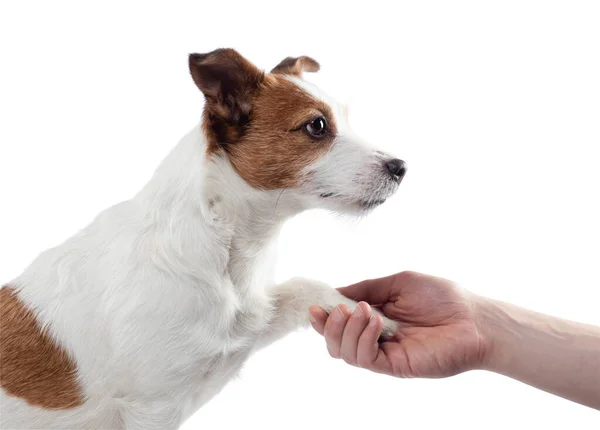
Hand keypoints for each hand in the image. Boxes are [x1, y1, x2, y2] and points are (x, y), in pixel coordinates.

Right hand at [309, 271, 487, 377]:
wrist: (474, 318)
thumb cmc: (442, 297)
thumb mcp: (398, 283)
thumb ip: (367, 287)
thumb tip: (337, 292)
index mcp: (374, 318)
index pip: (339, 323)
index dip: (323, 317)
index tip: (316, 305)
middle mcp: (375, 338)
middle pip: (334, 342)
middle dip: (329, 325)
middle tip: (342, 309)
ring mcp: (385, 353)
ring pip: (344, 353)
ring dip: (346, 329)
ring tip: (366, 311)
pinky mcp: (395, 366)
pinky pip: (365, 358)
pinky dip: (363, 338)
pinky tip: (377, 322)